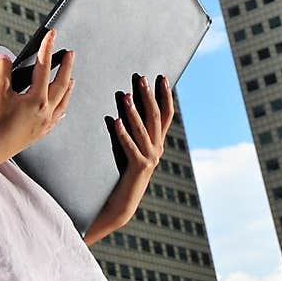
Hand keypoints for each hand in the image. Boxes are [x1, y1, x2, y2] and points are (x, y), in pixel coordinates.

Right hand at [0, 29, 74, 168]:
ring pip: (62, 103)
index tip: (52, 35)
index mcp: (36, 99)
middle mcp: (44, 112)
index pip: (44, 67)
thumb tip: (6, 59)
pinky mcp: (37, 134)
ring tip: (71, 79)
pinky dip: (62, 109)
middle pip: (61, 85)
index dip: (47, 48)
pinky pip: (57, 119)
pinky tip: (61, 110)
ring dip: (68, 88)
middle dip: (66, 67)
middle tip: (70, 55)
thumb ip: (3, 70)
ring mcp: (43, 125)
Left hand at [84, 73, 173, 244]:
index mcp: (157, 142)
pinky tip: (115, 121)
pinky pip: (130, 148)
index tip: (162, 77)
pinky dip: (123, 134)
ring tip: (125, 96)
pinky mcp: (137, 168)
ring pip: (143, 131)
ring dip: (134, 112)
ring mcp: (149, 159)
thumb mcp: (130, 146)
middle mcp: (157, 149)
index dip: (165, 96)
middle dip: (148, 96)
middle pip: (156, 118)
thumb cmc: (123, 171)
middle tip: (141, 78)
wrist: (122, 203)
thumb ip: (130, 126)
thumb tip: (123, 98)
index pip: (166, 115)